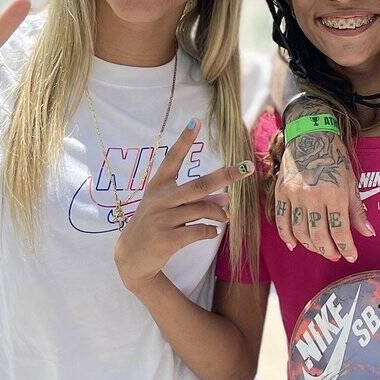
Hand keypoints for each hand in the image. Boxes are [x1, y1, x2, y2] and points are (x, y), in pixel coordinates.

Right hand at [114, 117, 253, 294]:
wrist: (132, 258)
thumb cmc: (155, 226)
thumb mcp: (169, 208)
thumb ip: (194, 199)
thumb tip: (225, 198)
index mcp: (157, 187)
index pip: (172, 159)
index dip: (184, 140)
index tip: (196, 120)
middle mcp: (159, 200)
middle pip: (199, 185)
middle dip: (225, 176)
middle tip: (247, 168)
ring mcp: (161, 219)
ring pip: (202, 210)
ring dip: (219, 213)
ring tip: (225, 217)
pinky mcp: (166, 239)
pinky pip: (199, 231)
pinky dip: (211, 231)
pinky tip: (213, 232)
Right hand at [273, 99, 371, 261]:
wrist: (310, 135)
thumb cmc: (334, 159)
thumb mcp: (351, 183)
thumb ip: (358, 211)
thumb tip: (368, 234)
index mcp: (335, 193)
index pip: (340, 230)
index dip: (347, 248)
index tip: (351, 256)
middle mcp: (313, 196)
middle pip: (319, 235)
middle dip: (329, 250)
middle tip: (335, 255)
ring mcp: (295, 195)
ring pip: (300, 232)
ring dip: (311, 246)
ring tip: (320, 248)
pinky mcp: (281, 192)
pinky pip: (282, 222)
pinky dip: (287, 236)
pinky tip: (295, 244)